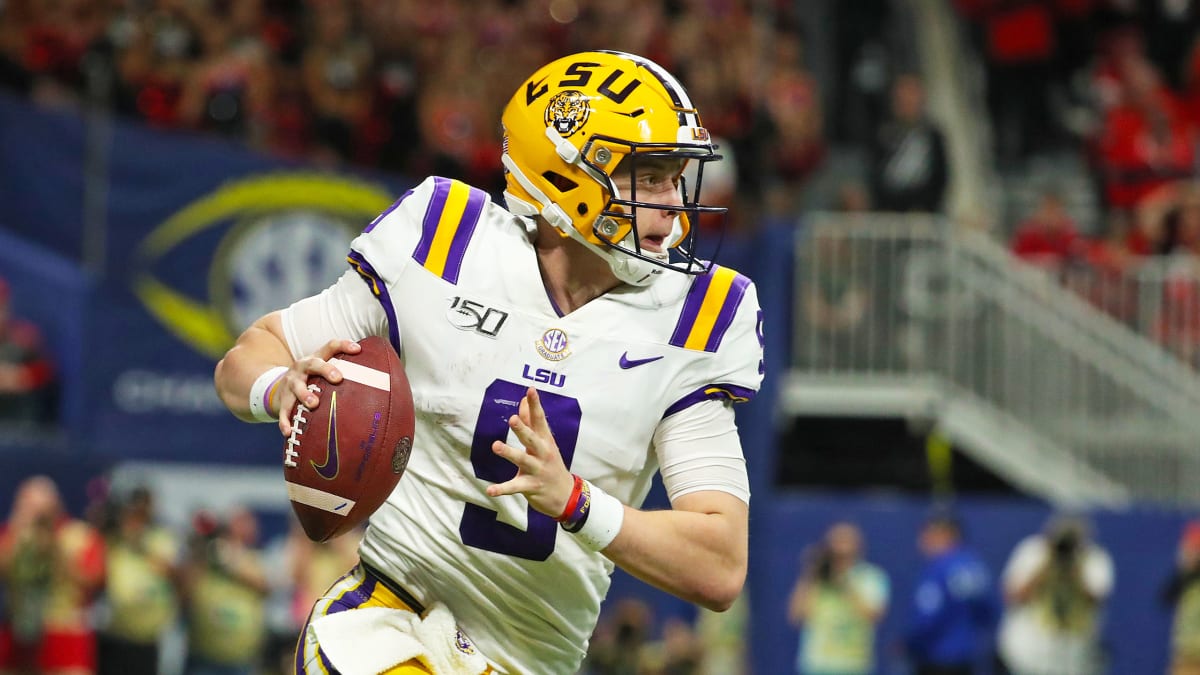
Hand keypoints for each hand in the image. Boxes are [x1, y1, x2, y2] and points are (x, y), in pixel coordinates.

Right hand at [276, 339, 361, 435]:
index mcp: (316, 358)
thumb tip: (382, 384)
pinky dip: (285, 421)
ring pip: (296, 387)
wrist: (278, 389)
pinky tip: (289, 432)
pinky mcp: (282, 400)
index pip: (330, 346)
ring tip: (314, 404)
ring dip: (305, 394)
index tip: (358, 349)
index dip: (344, 345)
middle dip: (326, 369)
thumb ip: (345, 374)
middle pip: (313, 363)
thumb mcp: (323, 372)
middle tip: (338, 378)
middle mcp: (302, 368)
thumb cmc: (311, 380)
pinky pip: (283, 411)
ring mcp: (290, 383)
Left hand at [485, 388, 574, 516]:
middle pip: (532, 439)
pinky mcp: (531, 486)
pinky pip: (514, 487)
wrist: (566, 495)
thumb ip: (531, 421)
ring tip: (496, 445)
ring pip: (522, 460)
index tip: (531, 390)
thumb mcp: (544, 441)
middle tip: (512, 419)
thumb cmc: (550, 463)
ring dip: (509, 453)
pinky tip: (490, 490)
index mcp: (545, 441)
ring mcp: (537, 470)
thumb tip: (523, 400)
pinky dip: (502, 489)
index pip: (540, 420)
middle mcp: (542, 453)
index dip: (535, 405)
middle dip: (523, 429)